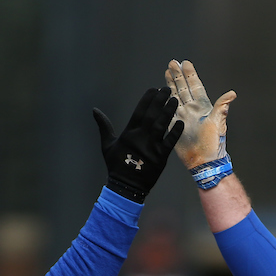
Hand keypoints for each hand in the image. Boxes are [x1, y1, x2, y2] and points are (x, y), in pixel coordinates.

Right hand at [93, 87, 183, 203]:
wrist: (126, 186)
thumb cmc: (116, 165)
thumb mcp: (107, 144)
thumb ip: (104, 126)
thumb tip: (95, 110)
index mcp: (129, 133)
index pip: (139, 111)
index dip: (147, 99)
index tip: (154, 89)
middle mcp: (141, 137)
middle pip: (152, 115)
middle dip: (160, 101)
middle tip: (167, 90)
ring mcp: (152, 147)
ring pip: (162, 125)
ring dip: (169, 112)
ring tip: (175, 101)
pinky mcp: (161, 157)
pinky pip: (170, 142)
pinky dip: (175, 132)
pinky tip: (181, 122)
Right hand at [164, 59, 235, 168]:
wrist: (203, 161)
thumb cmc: (213, 143)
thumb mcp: (219, 123)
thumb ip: (222, 107)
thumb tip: (232, 93)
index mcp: (203, 106)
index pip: (195, 86)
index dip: (190, 75)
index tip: (186, 63)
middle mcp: (192, 109)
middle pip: (183, 88)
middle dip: (178, 75)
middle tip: (172, 63)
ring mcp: (183, 116)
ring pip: (175, 96)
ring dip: (170, 85)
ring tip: (166, 72)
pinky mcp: (175, 125)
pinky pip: (168, 110)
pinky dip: (164, 101)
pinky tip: (160, 93)